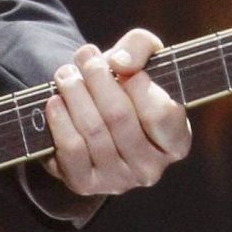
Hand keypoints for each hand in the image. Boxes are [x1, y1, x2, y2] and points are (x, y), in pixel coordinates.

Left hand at [41, 29, 191, 195]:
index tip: (118, 63)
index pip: (161, 113)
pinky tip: (55, 101)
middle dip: (97, 79)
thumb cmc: (124, 86)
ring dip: (74, 94)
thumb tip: (121, 63)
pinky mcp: (86, 184)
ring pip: (93, 130)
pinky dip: (60, 121)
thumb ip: (140, 47)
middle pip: (119, 116)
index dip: (137, 83)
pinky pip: (71, 150)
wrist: (90, 117)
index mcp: (176, 141)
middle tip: (84, 57)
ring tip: (66, 74)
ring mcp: (119, 180)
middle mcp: (152, 168)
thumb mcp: (141, 58)